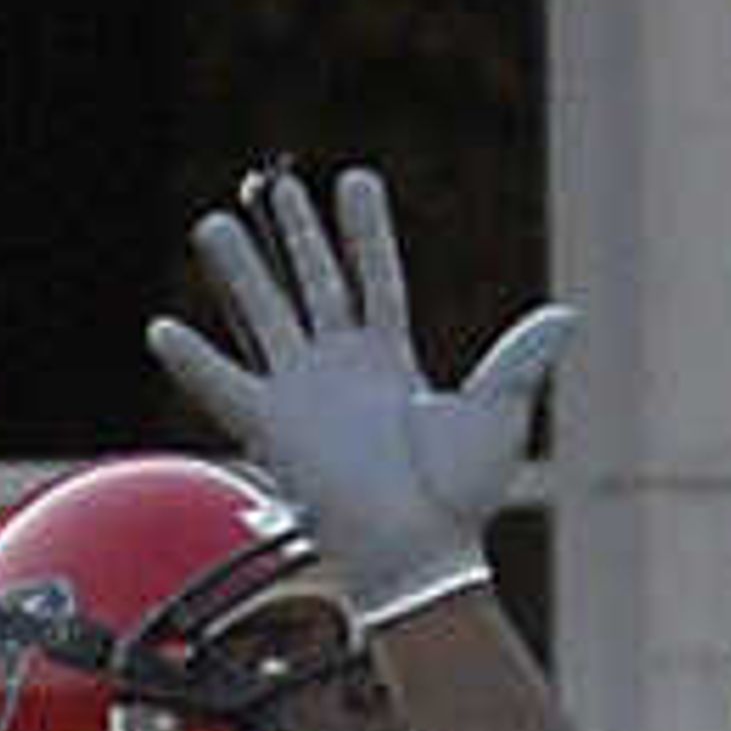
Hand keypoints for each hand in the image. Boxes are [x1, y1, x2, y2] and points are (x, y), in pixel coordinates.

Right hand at [150, 167, 569, 625]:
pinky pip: (223, 385)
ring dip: (240, 271)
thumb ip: (520, 360)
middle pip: (313, 283)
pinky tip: (162, 327)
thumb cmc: (460, 496)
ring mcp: (303, 396)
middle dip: (296, 233)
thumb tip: (567, 315)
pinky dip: (193, 360)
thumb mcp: (497, 414)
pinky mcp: (274, 428)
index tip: (356, 179)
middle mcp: (342, 370)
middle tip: (277, 181)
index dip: (366, 231)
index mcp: (392, 360)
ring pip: (264, 315)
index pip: (376, 277)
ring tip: (214, 224)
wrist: (419, 551)